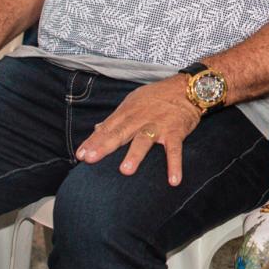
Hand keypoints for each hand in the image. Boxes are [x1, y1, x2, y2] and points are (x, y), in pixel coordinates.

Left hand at [75, 76, 201, 184]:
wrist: (188, 88)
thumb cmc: (158, 96)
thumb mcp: (134, 101)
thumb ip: (116, 118)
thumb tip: (96, 129)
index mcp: (128, 111)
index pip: (108, 128)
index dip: (94, 141)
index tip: (81, 155)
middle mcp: (141, 118)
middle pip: (120, 133)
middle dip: (105, 146)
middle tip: (91, 159)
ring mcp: (158, 125)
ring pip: (144, 140)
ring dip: (135, 155)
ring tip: (126, 170)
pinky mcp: (176, 131)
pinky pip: (175, 150)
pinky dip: (174, 164)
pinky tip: (173, 180)